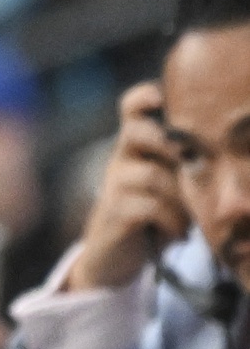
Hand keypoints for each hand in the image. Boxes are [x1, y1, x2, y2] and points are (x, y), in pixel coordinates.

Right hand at [67, 82, 190, 291]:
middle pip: (136, 131)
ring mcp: (115, 183)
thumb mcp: (174, 181)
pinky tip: (178, 233)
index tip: (162, 96)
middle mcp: (122, 158)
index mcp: (137, 144)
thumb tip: (234, 151)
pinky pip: (149, 206)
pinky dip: (172, 221)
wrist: (121, 251)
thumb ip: (190, 163)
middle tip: (189, 162)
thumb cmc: (159, 210)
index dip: (145, 97)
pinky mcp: (114, 211)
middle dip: (169, 143)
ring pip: (152, 175)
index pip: (132, 108)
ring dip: (180, 197)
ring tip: (190, 217)